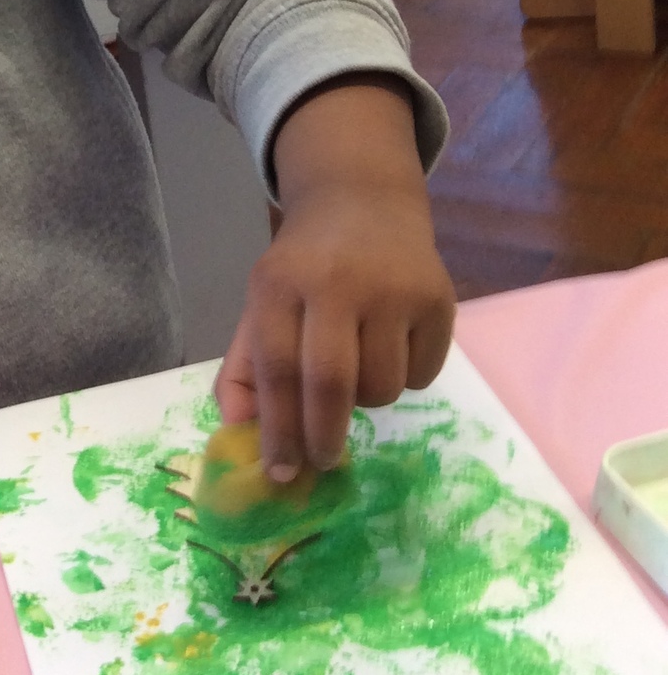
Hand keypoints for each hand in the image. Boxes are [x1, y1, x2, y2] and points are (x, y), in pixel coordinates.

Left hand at [216, 78, 453, 479]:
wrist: (363, 201)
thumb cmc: (304, 268)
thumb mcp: (263, 303)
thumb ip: (246, 367)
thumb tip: (236, 431)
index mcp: (279, 283)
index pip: (276, 368)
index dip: (277, 429)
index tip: (280, 473)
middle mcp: (336, 281)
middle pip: (330, 382)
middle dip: (323, 436)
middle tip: (321, 461)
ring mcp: (393, 288)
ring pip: (382, 387)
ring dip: (366, 402)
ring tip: (356, 370)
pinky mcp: (438, 298)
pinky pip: (422, 375)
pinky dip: (405, 379)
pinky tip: (391, 344)